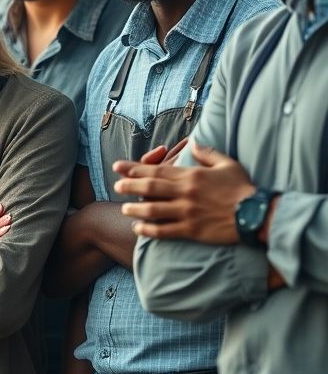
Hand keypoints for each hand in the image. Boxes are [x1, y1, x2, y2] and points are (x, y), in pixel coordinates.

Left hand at [114, 143, 255, 242]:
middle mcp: (185, 192)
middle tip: (116, 187)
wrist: (257, 215)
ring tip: (124, 208)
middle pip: (149, 187)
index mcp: (191, 175)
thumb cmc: (243, 188)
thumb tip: (193, 143)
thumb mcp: (227, 164)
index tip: (119, 167)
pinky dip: (149, 230)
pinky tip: (138, 228)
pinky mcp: (192, 230)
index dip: (135, 168)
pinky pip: (164, 230)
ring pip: (153, 209)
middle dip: (129, 186)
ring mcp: (187, 212)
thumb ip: (207, 153)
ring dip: (135, 208)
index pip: (156, 169)